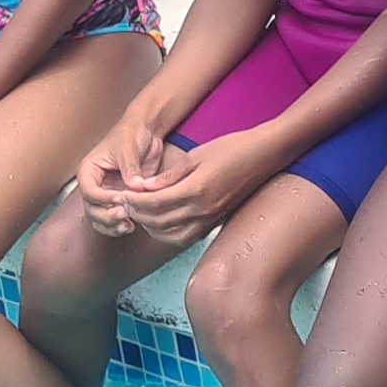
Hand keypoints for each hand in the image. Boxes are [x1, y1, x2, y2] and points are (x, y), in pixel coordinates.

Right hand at [78, 107, 178, 223]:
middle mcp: (94, 185)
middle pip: (92, 209)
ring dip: (112, 225)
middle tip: (126, 214)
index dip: (103, 198)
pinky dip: (120, 225)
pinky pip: (113, 219)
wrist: (145, 133)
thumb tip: (135, 186)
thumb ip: (130, 169)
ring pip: (100, 218)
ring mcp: (106, 195)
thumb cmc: (132, 135)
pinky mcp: (119, 201)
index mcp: (89, 171)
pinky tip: (134, 225)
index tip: (121, 198)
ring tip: (129, 226)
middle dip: (107, 215)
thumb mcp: (129, 149)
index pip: (89, 191)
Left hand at [119, 127, 273, 243]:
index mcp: (196, 189)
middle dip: (137, 214)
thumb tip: (144, 188)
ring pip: (171, 236)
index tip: (121, 195)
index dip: (134, 201)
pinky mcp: (216, 222)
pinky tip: (161, 222)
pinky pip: (186, 237)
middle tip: (124, 204)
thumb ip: (169, 176)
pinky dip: (168, 234)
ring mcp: (211, 219)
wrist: (265, 155)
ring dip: (151, 228)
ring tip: (140, 214)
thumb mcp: (196, 155)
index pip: (155, 203)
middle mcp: (203, 210)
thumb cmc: (232, 149)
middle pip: (159, 222)